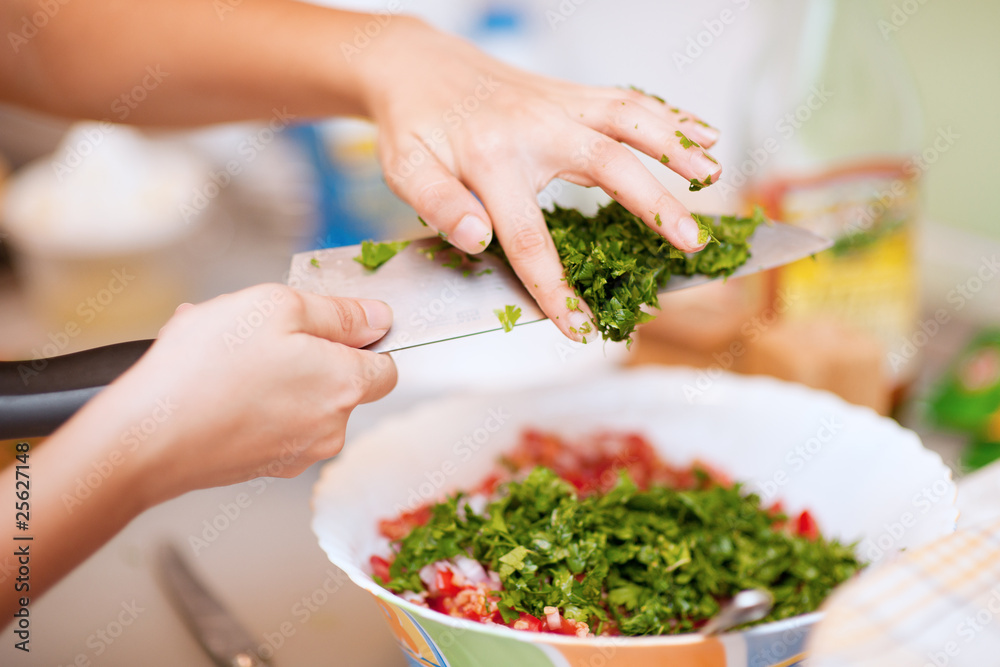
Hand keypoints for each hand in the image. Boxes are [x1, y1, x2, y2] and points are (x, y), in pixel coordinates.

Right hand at [94, 284, 396, 505]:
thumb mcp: (277, 306)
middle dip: (308, 354)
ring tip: (225, 356)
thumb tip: (377, 317)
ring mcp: (297, 453)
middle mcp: (330, 428)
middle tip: (260, 335)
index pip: (387, 366)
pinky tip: (214, 383)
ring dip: (274, 374)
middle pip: (340, 382)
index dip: (363, 341)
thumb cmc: (206, 370)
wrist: (146, 438)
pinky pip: (271, 421)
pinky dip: (251, 400)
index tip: (331, 326)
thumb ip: (338, 313)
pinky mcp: (264, 467)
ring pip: (301, 400)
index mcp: (345, 386)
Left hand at [359, 17, 721, 341]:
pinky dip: (668, 115)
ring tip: (713, 176)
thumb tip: (476, 237)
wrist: (416, 65)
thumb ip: (437, 203)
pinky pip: (627, 99)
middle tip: (691, 244)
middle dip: (654, 207)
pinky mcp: (569, 94)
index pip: (529, 237)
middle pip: (608, 166)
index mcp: (491, 159)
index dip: (555, 288)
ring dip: (676, 146)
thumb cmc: (412, 124)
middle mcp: (534, 127)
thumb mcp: (404, 167)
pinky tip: (702, 134)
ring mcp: (557, 105)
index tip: (578, 326)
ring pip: (629, 120)